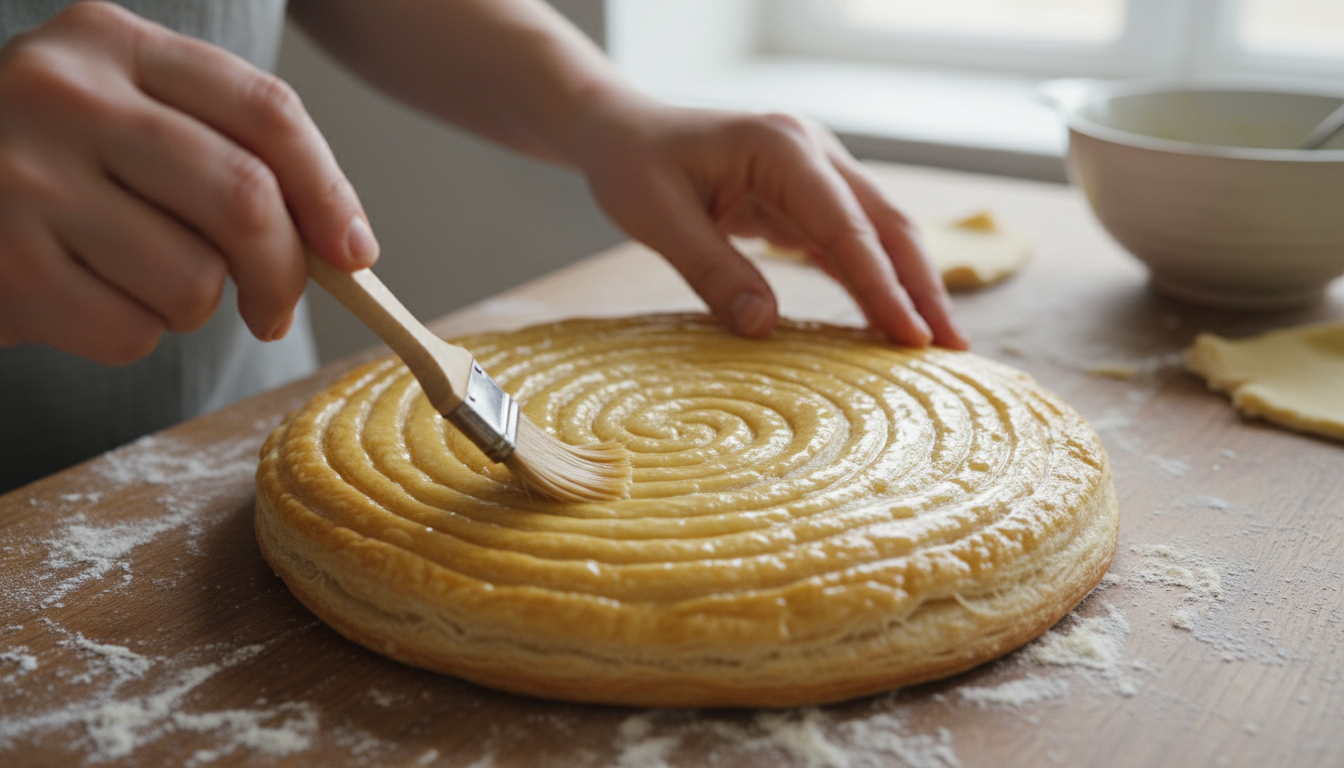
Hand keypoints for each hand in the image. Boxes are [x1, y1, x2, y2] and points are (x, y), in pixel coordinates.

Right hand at [0, 1, 376, 364]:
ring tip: (141, 281)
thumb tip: (345, 246)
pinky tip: (87, 299)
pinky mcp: (6, 265)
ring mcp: (25, 178)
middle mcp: (63, 94)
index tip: (355, 253)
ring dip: (194, 307)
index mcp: (111, 41)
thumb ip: (226, 151)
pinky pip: (132, 331)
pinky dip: (132, 335)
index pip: (266, 110)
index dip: (329, 192)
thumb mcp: (125, 118)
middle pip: (246, 199)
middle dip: (284, 273)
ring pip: (194, 279)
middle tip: (274, 306)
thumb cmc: (49, 166)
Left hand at [570, 96, 967, 349]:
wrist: (625, 133)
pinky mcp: (808, 198)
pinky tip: (892, 323)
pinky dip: (874, 283)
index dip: (882, 283)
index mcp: (780, 147)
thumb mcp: (658, 218)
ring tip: (938, 345)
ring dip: (910, 287)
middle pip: (887, 224)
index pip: (846, 223)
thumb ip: (712, 270)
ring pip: (880, 234)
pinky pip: (852, 244)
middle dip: (923, 287)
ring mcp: (816, 173)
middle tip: (953, 349)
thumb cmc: (635, 166)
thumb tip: (764, 327)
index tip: (910, 336)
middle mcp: (813, 153)